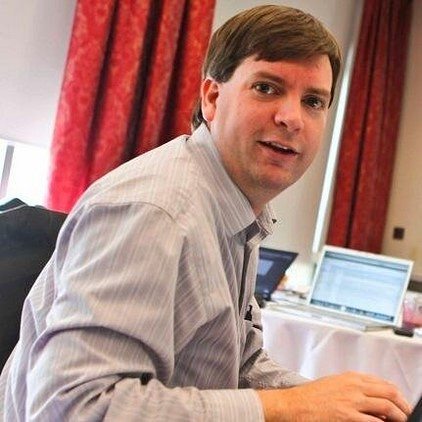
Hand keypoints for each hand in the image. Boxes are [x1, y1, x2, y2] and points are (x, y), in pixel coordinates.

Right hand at [256, 371, 411, 420]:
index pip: (384, 383)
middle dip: (402, 405)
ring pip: (387, 406)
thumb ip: (353, 387)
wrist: (294, 405)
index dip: (397, 394)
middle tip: (405, 414)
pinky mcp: (347, 417)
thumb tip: (371, 397)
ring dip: (398, 417)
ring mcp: (352, 401)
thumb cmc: (311, 396)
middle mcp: (354, 387)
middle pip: (390, 392)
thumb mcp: (334, 384)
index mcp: (351, 377)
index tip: (401, 403)